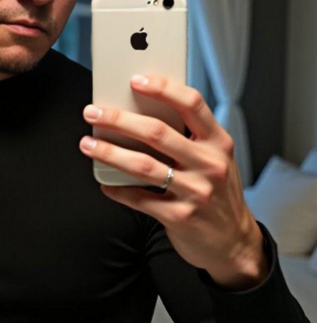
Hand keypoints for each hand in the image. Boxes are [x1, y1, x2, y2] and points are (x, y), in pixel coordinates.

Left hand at [79, 74, 268, 289]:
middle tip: (93, 112)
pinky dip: (117, 190)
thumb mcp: (215, 158)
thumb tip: (141, 110)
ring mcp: (196, 192)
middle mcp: (209, 164)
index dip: (162, 88)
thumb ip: (189, 136)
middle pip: (157, 132)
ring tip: (88, 144)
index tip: (135, 80)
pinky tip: (104, 183)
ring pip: (143, 165)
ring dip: (109, 152)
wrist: (234, 241)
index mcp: (218, 142)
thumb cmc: (218, 191)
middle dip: (119, 119)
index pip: (192, 104)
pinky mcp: (180, 217)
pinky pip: (139, 199)